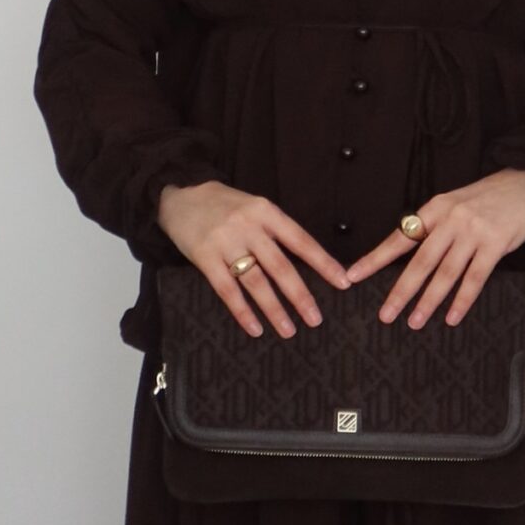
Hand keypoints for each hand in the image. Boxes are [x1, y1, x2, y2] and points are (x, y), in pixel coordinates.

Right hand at [157, 180, 354, 338]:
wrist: (181, 194)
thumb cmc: (225, 205)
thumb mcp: (255, 207)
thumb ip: (276, 231)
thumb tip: (307, 264)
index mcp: (266, 212)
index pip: (301, 241)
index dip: (323, 263)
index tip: (343, 283)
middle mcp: (248, 226)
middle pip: (280, 267)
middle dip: (300, 296)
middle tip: (316, 319)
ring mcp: (226, 242)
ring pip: (256, 282)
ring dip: (274, 309)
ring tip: (289, 330)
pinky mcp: (204, 257)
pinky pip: (226, 289)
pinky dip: (242, 311)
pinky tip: (254, 328)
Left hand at [342, 169, 524, 329]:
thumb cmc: (492, 197)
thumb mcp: (457, 203)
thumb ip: (437, 226)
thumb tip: (413, 257)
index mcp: (435, 208)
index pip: (400, 237)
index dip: (375, 259)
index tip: (353, 276)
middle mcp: (451, 219)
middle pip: (419, 261)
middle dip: (400, 291)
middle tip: (385, 314)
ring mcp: (474, 231)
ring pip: (445, 273)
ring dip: (428, 301)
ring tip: (414, 321)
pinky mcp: (496, 243)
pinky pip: (475, 278)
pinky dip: (462, 300)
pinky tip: (451, 317)